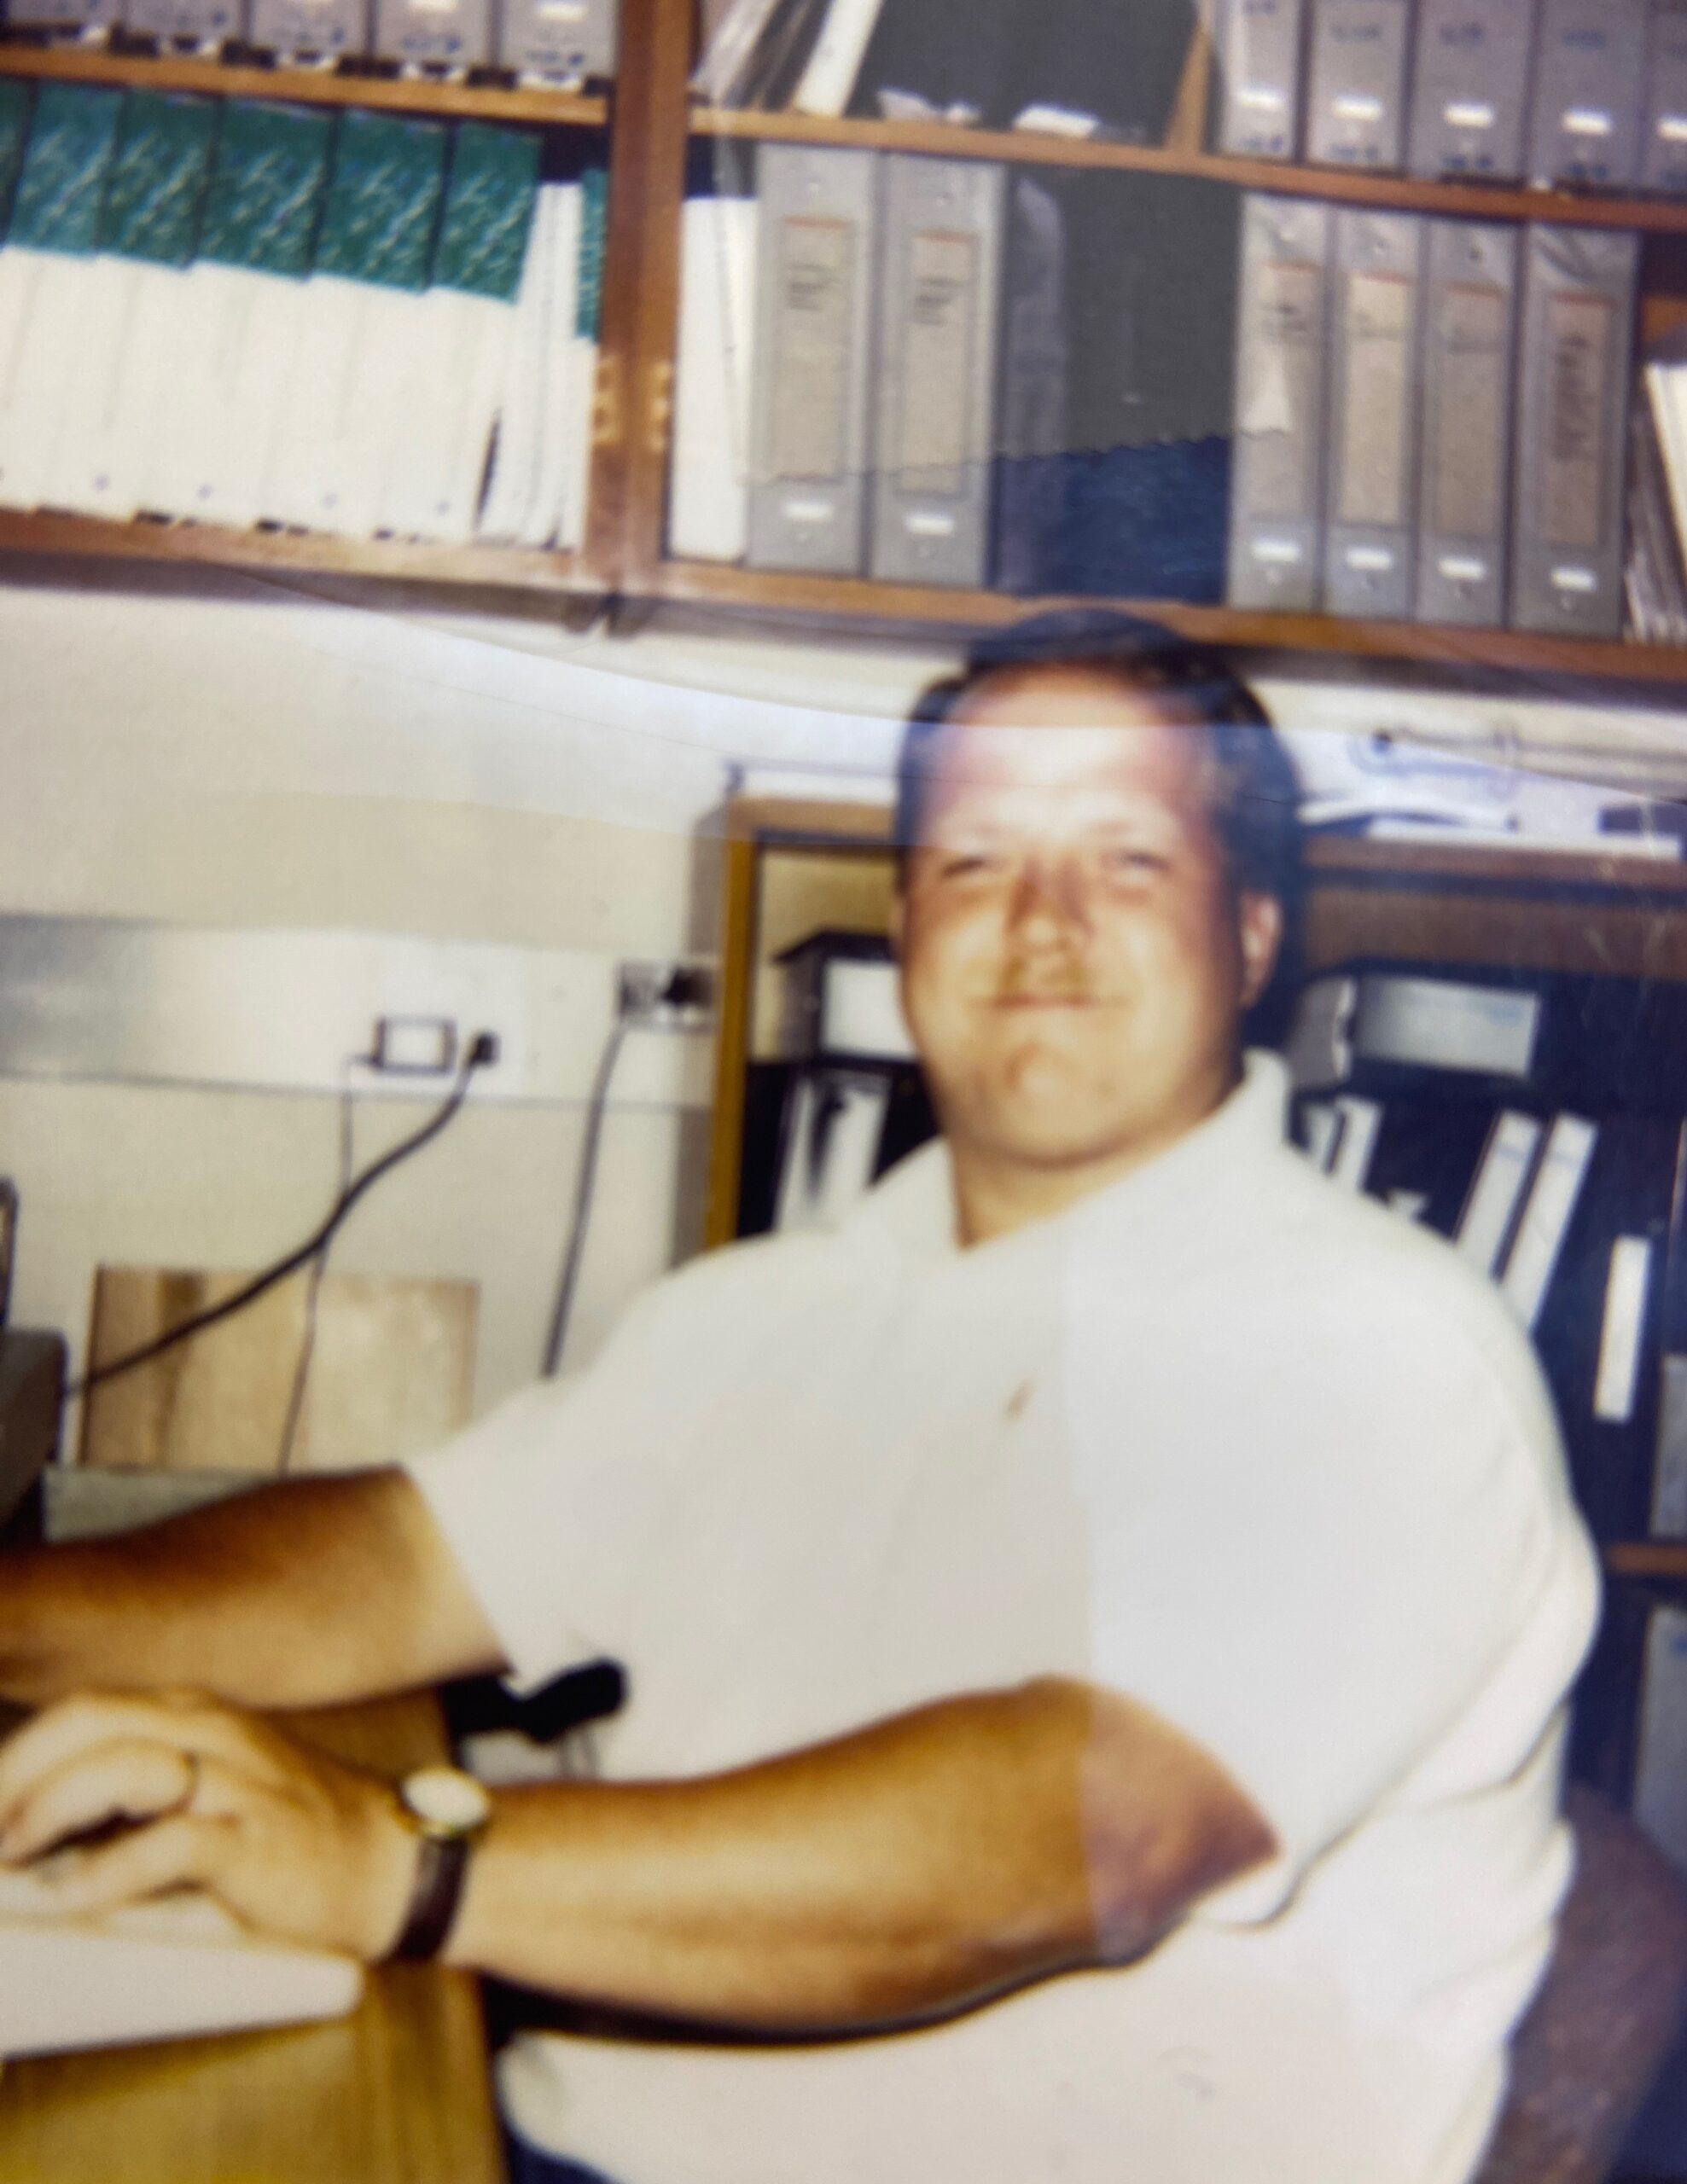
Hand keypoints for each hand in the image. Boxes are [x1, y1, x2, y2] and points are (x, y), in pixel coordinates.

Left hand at [0, 1689, 420, 1960]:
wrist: (395, 1865)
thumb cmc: (293, 1840)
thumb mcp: (213, 1794)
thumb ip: (138, 1799)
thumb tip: (36, 1833)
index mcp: (197, 1717)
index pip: (87, 1709)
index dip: (21, 1752)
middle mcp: (213, 1733)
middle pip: (92, 1719)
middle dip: (19, 1770)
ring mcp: (238, 1781)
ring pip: (123, 1762)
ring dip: (51, 1807)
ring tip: (14, 1854)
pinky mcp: (258, 1840)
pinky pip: (170, 1842)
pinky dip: (110, 1870)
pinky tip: (78, 1896)